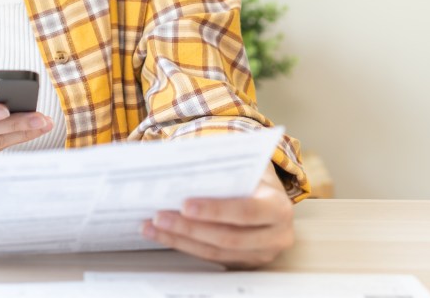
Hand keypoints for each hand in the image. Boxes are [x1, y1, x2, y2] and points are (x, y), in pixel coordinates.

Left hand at [142, 164, 294, 267]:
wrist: (267, 195)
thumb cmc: (251, 177)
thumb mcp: (244, 167)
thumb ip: (221, 169)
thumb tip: (178, 167)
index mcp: (278, 208)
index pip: (246, 212)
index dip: (215, 210)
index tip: (184, 205)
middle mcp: (276, 236)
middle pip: (227, 237)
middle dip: (188, 228)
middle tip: (159, 216)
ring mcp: (260, 254)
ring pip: (214, 252)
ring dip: (179, 239)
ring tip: (151, 226)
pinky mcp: (243, 263)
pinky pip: (209, 257)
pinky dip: (183, 245)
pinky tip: (161, 234)